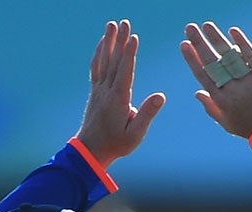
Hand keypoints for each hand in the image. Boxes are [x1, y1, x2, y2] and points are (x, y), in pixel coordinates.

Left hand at [77, 20, 167, 165]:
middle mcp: (106, 91)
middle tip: (124, 22)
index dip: (129, 53)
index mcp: (118, 100)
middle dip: (119, 40)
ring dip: (107, 41)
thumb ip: (147, 114)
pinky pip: (96, 67)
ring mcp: (99, 90)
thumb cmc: (116, 144)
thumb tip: (160, 96)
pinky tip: (101, 43)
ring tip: (112, 25)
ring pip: (103, 60)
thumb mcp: (135, 135)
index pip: (125, 71)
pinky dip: (99, 53)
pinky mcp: (95, 92)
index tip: (133, 36)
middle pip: (114, 60)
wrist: (91, 150)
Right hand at [180, 21, 251, 137]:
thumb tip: (197, 92)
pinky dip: (242, 42)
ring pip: (229, 56)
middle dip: (199, 44)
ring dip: (217, 38)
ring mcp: (249, 82)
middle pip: (213, 62)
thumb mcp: (229, 123)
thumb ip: (212, 108)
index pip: (203, 76)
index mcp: (222, 101)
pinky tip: (233, 31)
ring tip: (206, 25)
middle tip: (189, 28)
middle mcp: (233, 90)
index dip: (192, 59)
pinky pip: (251, 56)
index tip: (184, 45)